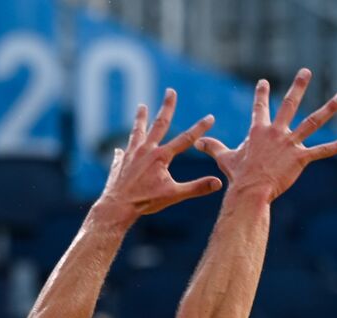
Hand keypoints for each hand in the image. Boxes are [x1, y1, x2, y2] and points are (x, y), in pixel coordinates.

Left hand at [96, 88, 220, 219]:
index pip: (185, 139)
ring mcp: (131, 154)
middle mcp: (146, 150)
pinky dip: (124, 150)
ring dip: (141, 118)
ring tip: (141, 106)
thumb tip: (218, 183)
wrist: (117, 206)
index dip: (200, 128)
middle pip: (159, 124)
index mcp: (161, 156)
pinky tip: (121, 149)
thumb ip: (197, 188)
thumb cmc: (146, 201)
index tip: (210, 117)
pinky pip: (123, 152)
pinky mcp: (120, 162)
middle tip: (170, 91)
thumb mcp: (174, 195)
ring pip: (138, 131)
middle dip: (167, 107)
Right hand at [195, 68, 336, 202]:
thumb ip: (213, 147)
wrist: (249, 191)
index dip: (261, 94)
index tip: (264, 83)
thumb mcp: (224, 158)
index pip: (259, 108)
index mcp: (258, 131)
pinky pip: (322, 151)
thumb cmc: (238, 176)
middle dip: (298, 86)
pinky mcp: (300, 158)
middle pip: (289, 104)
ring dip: (329, 109)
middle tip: (306, 71)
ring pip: (313, 122)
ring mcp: (290, 144)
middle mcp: (276, 132)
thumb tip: (197, 142)